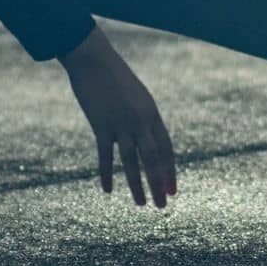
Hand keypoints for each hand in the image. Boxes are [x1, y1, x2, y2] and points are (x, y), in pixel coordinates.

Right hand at [60, 25, 176, 207]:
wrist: (94, 59)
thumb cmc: (114, 77)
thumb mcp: (136, 97)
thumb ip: (142, 117)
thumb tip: (145, 137)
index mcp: (152, 114)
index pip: (166, 148)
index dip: (169, 171)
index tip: (172, 190)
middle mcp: (140, 120)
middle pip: (153, 158)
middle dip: (159, 183)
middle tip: (163, 205)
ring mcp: (121, 122)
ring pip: (131, 160)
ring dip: (136, 185)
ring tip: (141, 205)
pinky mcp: (100, 123)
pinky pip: (105, 154)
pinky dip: (106, 173)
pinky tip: (109, 191)